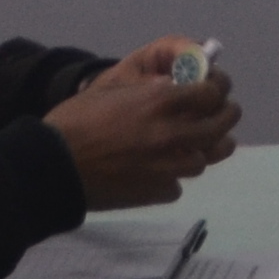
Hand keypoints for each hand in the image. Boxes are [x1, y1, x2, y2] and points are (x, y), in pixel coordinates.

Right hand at [48, 51, 240, 208]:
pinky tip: (157, 172)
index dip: (217, 87)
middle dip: (225, 115)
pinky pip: (177, 185)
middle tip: (222, 112)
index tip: (215, 87)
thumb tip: (171, 86)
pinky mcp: (158, 193)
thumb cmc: (75, 122)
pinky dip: (171, 178)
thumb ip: (146, 89)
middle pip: (220, 126)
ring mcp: (168, 167)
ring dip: (199, 150)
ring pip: (203, 159)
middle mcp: (172, 134)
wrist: (53, 168)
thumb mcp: (110, 90)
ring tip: (190, 144)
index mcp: (160, 102)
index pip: (211, 91)